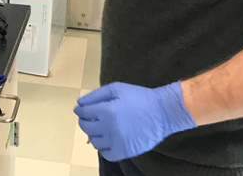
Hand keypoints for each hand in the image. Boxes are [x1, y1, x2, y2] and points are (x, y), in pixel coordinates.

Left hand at [74, 82, 195, 161]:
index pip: (83, 112)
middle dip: (84, 121)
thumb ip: (96, 95)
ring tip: (99, 128)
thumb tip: (80, 102)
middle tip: (89, 118)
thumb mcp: (117, 88)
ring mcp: (117, 142)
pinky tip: (107, 140)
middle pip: (86, 127)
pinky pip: (106, 154)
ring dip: (93, 134)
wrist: (163, 112)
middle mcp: (109, 128)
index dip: (80, 110)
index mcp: (106, 111)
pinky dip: (103, 148)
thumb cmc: (139, 97)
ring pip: (94, 141)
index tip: (80, 109)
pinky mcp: (125, 151)